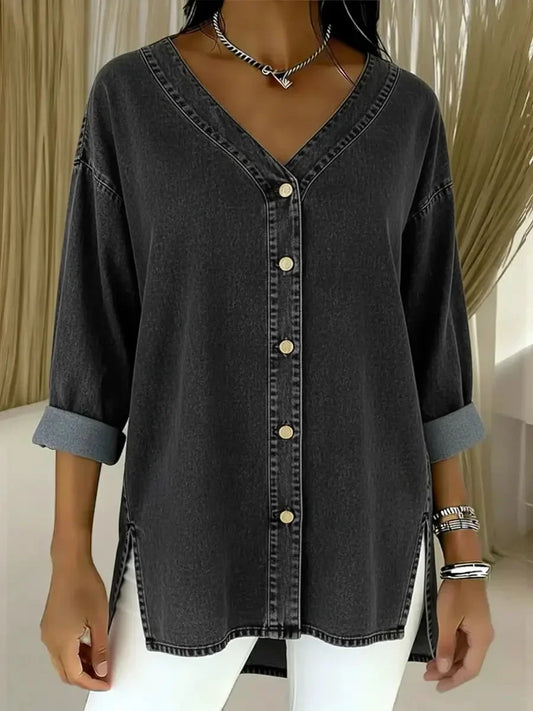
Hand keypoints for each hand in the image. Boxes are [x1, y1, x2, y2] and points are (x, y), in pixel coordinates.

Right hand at [40, 556, 110, 690]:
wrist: (71, 565)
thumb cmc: (85, 586)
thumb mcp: (99, 620)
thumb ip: (100, 648)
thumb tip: (101, 669)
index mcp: (61, 643)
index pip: (75, 675)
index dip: (92, 683)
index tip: (106, 683)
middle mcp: (50, 640)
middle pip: (66, 672)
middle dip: (85, 677)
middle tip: (104, 676)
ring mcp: (48, 632)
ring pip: (62, 660)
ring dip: (79, 665)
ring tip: (100, 661)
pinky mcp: (50, 624)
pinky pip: (60, 647)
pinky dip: (74, 652)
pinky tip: (89, 647)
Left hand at [424, 577, 493, 691]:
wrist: (462, 568)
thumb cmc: (457, 592)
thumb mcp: (447, 621)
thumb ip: (445, 646)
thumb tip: (443, 667)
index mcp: (481, 639)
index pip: (470, 669)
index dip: (454, 680)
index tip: (439, 685)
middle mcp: (482, 636)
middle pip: (467, 662)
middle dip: (448, 671)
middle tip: (429, 675)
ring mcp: (477, 628)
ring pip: (463, 652)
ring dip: (448, 660)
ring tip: (430, 665)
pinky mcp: (471, 620)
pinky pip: (462, 641)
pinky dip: (450, 648)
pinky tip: (438, 651)